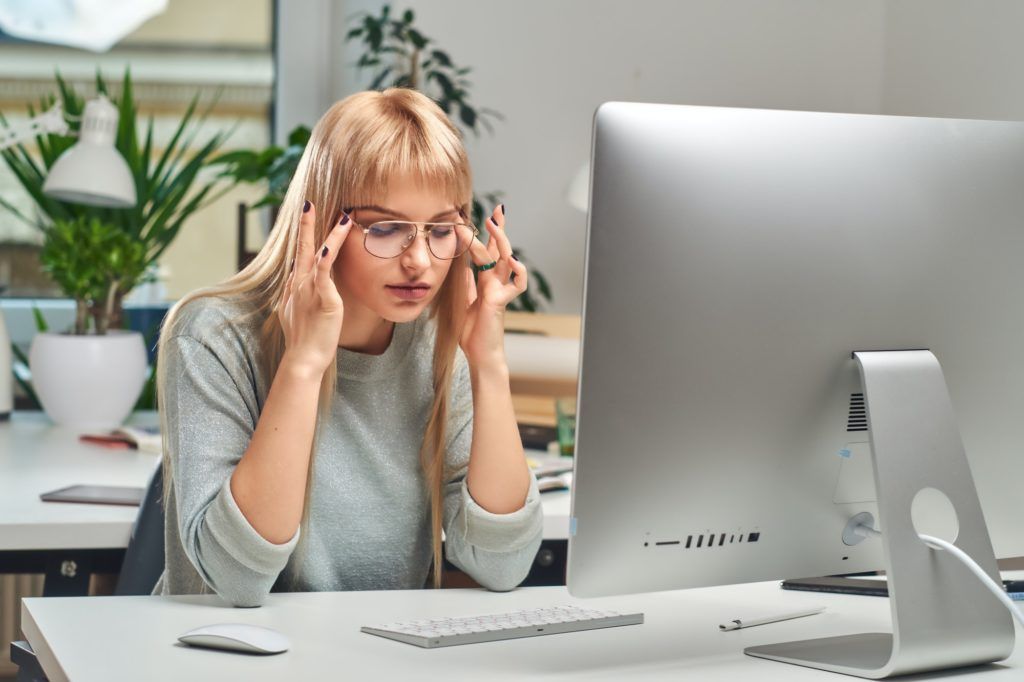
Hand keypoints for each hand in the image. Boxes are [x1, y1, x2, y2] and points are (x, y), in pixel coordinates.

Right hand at [277, 201, 351, 379]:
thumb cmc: (302, 339)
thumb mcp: (293, 312)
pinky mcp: (323, 299)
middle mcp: (299, 284)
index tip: (307, 216)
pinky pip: (325, 274)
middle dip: (305, 225)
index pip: (301, 255)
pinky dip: (328, 258)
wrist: (303, 359)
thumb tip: (292, 279)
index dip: (304, 236)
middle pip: (302, 248)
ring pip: (319, 255)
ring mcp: (309, 290)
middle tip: (308, 203)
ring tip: (344, 217)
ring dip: (330, 234)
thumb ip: (293, 294)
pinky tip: (332, 245)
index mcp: (295, 286)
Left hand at [460, 204, 527, 366]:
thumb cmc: (472, 331)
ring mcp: (500, 290)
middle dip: (499, 228)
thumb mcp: (463, 300)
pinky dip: (518, 272)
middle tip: (496, 209)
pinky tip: (512, 260)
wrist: (478, 354)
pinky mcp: (500, 301)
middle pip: (500, 249)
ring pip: (505, 260)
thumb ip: (465, 282)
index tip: (487, 213)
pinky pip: (516, 285)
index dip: (489, 233)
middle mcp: (495, 282)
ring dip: (501, 240)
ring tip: (493, 224)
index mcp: (485, 280)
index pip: (489, 251)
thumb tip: (461, 264)